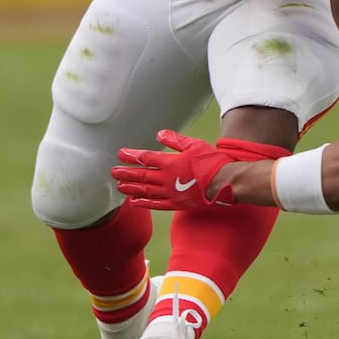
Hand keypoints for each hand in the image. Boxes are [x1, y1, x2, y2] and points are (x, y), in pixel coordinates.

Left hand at [113, 129, 238, 209]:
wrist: (224, 182)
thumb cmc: (212, 162)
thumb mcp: (194, 145)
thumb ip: (175, 140)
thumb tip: (159, 134)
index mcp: (170, 162)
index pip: (146, 158)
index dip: (132, 156)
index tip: (121, 154)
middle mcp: (166, 178)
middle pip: (142, 175)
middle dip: (126, 173)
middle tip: (114, 172)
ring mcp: (171, 192)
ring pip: (146, 190)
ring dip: (131, 188)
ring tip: (120, 187)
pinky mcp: (177, 203)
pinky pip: (157, 204)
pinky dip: (144, 203)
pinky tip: (134, 202)